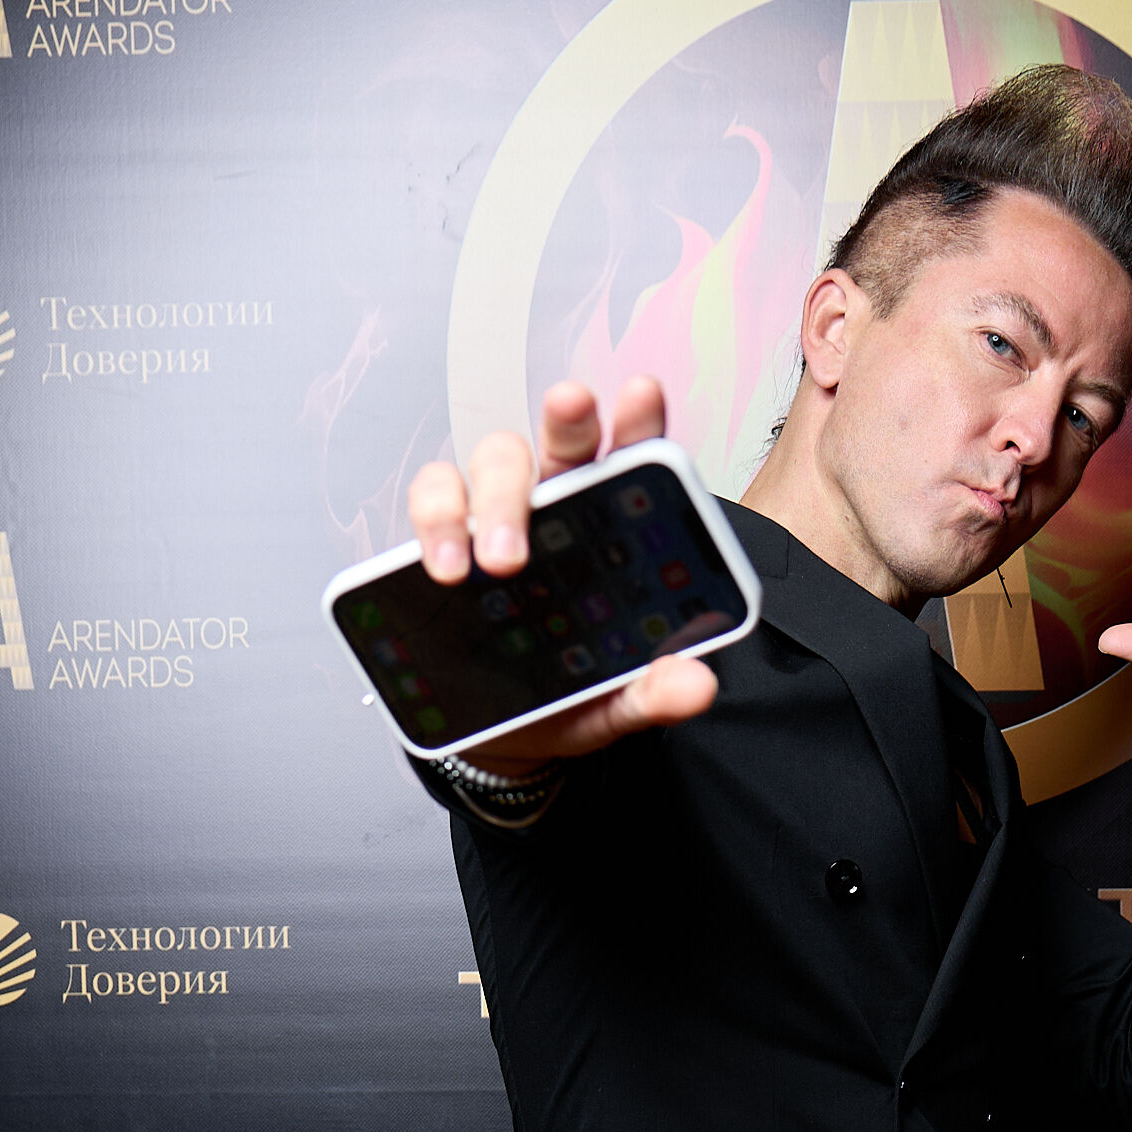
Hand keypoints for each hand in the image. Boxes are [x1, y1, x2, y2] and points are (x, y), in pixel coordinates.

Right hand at [404, 374, 721, 780]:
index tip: (643, 394)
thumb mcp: (616, 704)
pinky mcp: (446, 537)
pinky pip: (434, 496)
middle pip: (562, 439)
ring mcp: (498, 516)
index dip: (638, 419)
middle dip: (567, 420)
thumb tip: (697, 686)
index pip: (630, 458)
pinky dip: (437, 522)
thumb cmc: (569, 697)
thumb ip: (655, 691)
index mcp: (610, 530)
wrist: (503, 737)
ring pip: (495, 460)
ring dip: (499, 497)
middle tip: (572, 412)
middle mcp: (556, 506)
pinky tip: (446, 567)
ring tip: (501, 559)